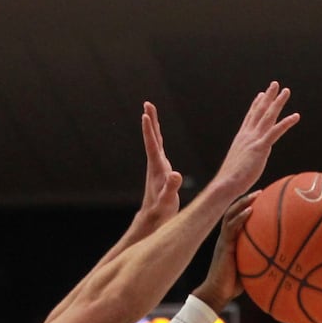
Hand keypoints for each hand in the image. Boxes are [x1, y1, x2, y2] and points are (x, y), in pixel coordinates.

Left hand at [136, 101, 183, 229]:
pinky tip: (159, 134)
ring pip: (155, 141)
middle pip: (152, 138)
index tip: (145, 113)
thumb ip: (171, 187)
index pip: (152, 144)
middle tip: (147, 104)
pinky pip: (159, 148)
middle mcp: (155, 164)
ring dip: (154, 126)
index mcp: (157, 168)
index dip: (149, 129)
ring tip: (150, 112)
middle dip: (151, 121)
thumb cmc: (161, 210)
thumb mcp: (168, 200)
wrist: (154, 218)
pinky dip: (158, 138)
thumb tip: (176, 175)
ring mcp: (157, 166)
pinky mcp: (161, 170)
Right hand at [193, 194, 257, 310]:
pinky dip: (241, 217)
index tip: (261, 200)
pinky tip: (250, 210)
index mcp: (232, 241)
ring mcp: (224, 240)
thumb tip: (283, 262)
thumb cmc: (234, 285)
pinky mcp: (224, 245)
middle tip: (260, 192)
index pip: (237, 219)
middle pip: (233, 212)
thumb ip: (260, 261)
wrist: (218, 293)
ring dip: (243, 203)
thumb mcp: (250, 269)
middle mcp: (227, 237)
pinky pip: (231, 227)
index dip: (247, 208)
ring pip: (231, 215)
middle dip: (246, 200)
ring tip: (256, 195)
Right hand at [211, 82, 300, 199]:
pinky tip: (296, 116)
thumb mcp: (239, 166)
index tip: (261, 94)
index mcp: (242, 138)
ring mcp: (254, 140)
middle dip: (268, 97)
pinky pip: (276, 132)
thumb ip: (245, 161)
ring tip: (286, 91)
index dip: (256, 105)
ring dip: (278, 103)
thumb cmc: (231, 180)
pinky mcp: (260, 147)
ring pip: (268, 116)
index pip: (250, 117)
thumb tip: (247, 166)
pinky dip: (286, 123)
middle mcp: (247, 135)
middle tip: (275, 84)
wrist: (226, 183)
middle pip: (259, 112)